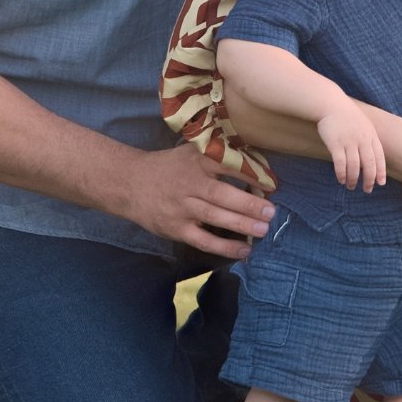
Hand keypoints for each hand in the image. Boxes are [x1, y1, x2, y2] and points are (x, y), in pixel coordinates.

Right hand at [120, 143, 275, 259]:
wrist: (130, 183)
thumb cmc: (169, 166)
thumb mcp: (190, 151)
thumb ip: (217, 151)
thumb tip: (254, 153)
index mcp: (197, 161)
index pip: (227, 166)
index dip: (250, 175)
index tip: (271, 183)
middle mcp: (190, 184)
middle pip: (222, 195)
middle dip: (248, 204)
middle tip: (271, 212)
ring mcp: (182, 208)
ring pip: (215, 218)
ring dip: (241, 226)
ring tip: (263, 230)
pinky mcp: (176, 229)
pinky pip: (204, 241)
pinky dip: (224, 247)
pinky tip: (244, 251)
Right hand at [316, 105, 387, 192]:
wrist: (331, 104)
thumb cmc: (347, 115)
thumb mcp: (364, 124)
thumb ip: (368, 138)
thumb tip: (371, 156)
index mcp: (371, 135)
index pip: (379, 157)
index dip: (381, 171)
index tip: (380, 183)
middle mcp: (362, 139)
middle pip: (369, 164)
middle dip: (369, 180)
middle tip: (367, 190)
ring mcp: (349, 141)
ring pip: (354, 166)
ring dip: (353, 179)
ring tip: (351, 186)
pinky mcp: (335, 143)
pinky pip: (340, 163)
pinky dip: (341, 174)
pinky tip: (341, 179)